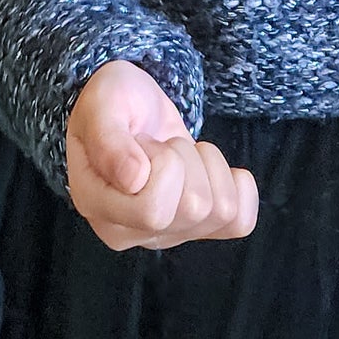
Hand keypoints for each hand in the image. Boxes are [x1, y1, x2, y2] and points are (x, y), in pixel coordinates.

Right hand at [67, 59, 259, 250]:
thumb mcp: (102, 105)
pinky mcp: (197, 229)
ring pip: (221, 210)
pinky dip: (237, 187)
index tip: (142, 140)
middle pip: (195, 208)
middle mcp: (130, 232)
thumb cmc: (111, 104)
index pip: (154, 211)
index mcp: (97, 206)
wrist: (132, 107)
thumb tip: (134, 180)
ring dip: (207, 166)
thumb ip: (109, 140)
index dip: (163, 163)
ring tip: (177, 153)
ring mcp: (166, 235)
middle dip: (187, 158)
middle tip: (160, 145)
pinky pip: (241, 221)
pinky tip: (210, 170)